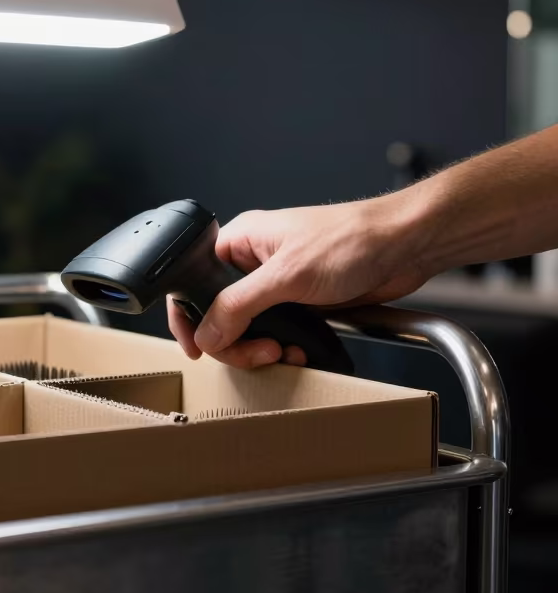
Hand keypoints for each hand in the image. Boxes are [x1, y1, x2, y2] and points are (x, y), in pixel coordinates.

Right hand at [167, 198, 427, 367]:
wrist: (403, 248)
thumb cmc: (351, 240)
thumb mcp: (286, 275)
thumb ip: (238, 306)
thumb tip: (207, 334)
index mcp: (238, 242)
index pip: (193, 284)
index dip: (190, 318)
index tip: (197, 348)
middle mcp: (252, 263)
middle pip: (219, 316)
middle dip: (235, 342)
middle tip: (259, 352)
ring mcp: (275, 285)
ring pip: (247, 330)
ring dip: (261, 349)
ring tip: (282, 352)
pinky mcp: (299, 303)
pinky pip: (275, 335)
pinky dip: (283, 349)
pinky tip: (299, 351)